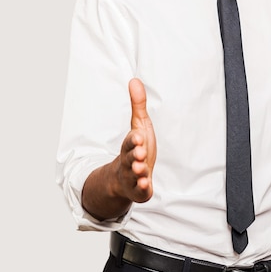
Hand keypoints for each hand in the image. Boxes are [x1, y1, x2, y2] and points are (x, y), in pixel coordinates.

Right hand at [118, 78, 156, 202]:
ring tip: (142, 169)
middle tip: (140, 152)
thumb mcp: (139, 126)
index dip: (134, 140)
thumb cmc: (136, 148)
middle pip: (130, 158)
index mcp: (130, 145)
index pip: (130, 141)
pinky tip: (145, 185)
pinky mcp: (139, 190)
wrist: (125, 178)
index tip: (138, 136)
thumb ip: (138, 105)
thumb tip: (135, 80)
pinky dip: (141, 188)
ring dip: (138, 172)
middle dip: (135, 155)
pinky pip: (139, 191)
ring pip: (134, 175)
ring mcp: (133, 177)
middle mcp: (129, 161)